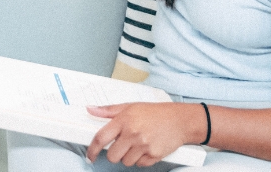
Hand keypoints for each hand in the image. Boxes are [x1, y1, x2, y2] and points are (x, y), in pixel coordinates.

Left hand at [86, 102, 205, 166]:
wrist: (180, 120)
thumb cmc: (155, 112)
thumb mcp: (130, 106)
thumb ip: (108, 110)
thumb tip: (91, 110)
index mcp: (124, 120)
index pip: (101, 138)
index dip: (92, 149)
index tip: (90, 155)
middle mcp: (133, 133)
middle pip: (112, 155)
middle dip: (114, 153)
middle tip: (122, 145)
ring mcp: (144, 146)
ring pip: (126, 162)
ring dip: (128, 156)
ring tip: (137, 144)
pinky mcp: (154, 155)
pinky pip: (140, 165)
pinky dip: (141, 160)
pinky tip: (146, 148)